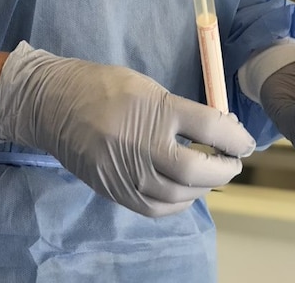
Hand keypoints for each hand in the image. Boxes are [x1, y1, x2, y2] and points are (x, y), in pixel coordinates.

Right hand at [0, 42, 254, 216]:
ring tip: (207, 174)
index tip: (243, 142)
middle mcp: (142, 144)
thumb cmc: (101, 86)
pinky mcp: (112, 189)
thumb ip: (180, 110)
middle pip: (197, 170)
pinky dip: (176, 203)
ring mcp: (125, 171)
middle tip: (231, 162)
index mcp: (154, 109)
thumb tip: (217, 131)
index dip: (236, 138)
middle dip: (224, 169)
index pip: (210, 127)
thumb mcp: (146, 86)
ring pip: (178, 195)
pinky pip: (155, 208)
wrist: (51, 103)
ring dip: (202, 187)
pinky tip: (183, 191)